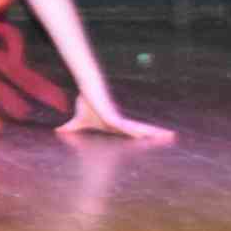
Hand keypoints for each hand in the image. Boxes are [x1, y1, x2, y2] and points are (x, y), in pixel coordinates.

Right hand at [58, 95, 174, 144]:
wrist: (87, 90)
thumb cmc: (86, 103)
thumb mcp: (78, 121)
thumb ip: (71, 128)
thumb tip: (57, 131)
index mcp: (117, 125)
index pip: (135, 132)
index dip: (147, 136)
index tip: (158, 139)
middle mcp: (122, 123)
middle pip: (143, 130)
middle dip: (157, 134)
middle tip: (172, 136)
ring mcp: (120, 120)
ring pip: (140, 129)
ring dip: (154, 132)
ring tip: (168, 135)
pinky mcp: (114, 117)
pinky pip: (127, 127)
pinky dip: (136, 131)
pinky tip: (145, 135)